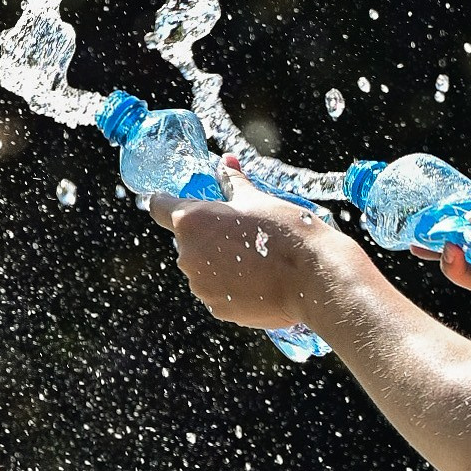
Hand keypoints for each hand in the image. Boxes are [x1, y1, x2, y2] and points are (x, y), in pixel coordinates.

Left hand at [154, 173, 377, 338]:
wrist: (311, 278)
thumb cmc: (285, 232)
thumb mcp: (257, 199)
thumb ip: (234, 182)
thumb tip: (227, 162)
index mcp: (190, 221)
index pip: (158, 205)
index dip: (165, 200)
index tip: (174, 200)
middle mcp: (186, 255)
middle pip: (186, 240)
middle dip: (206, 234)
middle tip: (239, 231)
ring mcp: (200, 285)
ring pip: (202, 267)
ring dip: (218, 261)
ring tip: (254, 258)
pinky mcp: (216, 308)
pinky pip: (217, 291)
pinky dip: (231, 285)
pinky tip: (258, 279)